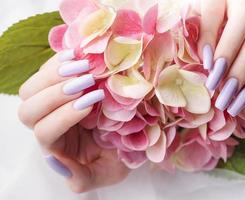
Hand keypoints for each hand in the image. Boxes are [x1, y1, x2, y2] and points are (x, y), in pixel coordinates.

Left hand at [18, 51, 129, 192]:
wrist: (125, 137)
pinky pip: (48, 69)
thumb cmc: (114, 157)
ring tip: (84, 67)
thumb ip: (80, 178)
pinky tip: (77, 54)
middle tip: (86, 82)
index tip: (91, 104)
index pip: (45, 131)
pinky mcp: (60, 84)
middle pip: (29, 109)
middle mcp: (49, 123)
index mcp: (57, 146)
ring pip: (31, 88)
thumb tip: (54, 160)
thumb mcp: (103, 174)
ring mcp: (52, 102)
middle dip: (56, 94)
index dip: (64, 116)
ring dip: (55, 74)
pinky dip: (59, 60)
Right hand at [198, 0, 244, 115]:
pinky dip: (209, 39)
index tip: (240, 103)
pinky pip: (213, 13)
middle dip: (243, 71)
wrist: (200, 9)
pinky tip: (206, 60)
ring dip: (228, 56)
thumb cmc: (225, 31)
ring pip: (243, 22)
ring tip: (214, 82)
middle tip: (225, 98)